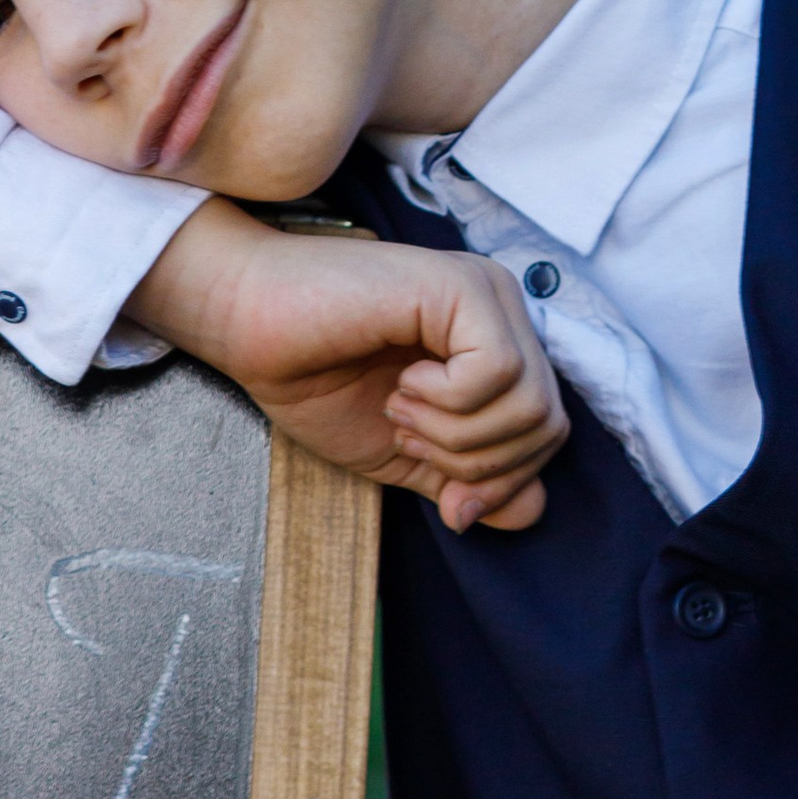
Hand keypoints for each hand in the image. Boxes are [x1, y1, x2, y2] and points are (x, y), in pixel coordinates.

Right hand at [127, 200, 568, 531]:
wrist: (250, 326)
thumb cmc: (316, 377)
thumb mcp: (405, 453)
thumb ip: (466, 479)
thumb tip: (533, 512)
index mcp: (496, 346)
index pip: (547, 433)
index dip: (503, 484)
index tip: (446, 498)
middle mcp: (504, 313)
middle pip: (547, 426)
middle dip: (478, 465)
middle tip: (407, 435)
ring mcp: (487, 295)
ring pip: (529, 404)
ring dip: (455, 433)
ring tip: (399, 407)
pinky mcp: (461, 286)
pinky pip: (497, 371)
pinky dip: (448, 400)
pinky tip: (404, 382)